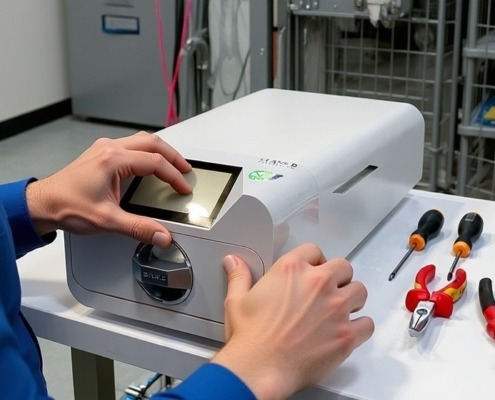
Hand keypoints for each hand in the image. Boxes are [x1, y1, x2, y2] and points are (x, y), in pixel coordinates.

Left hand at [26, 132, 191, 245]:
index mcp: (113, 160)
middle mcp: (109, 149)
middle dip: (173, 156)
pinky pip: (131, 145)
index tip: (183, 188)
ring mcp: (104, 149)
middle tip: (186, 170)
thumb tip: (161, 235)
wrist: (42, 204)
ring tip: (173, 164)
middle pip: (152, 142)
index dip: (174, 176)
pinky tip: (150, 164)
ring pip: (141, 140)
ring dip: (161, 151)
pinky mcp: (100, 153)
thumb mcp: (107, 220)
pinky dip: (147, 152)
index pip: (155, 162)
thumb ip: (139, 228)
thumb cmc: (67, 207)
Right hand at [212, 243, 373, 399]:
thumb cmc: (250, 337)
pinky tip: (349, 330)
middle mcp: (317, 283)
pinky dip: (360, 327)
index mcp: (291, 270)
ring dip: (352, 298)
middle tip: (328, 290)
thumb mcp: (237, 300)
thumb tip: (233, 262)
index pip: (314, 250)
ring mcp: (335, 308)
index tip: (313, 269)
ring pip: (360, 291)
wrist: (259, 368)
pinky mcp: (346, 334)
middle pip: (343, 267)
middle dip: (337, 277)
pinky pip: (367, 324)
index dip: (314, 260)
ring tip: (340, 309)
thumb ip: (239, 276)